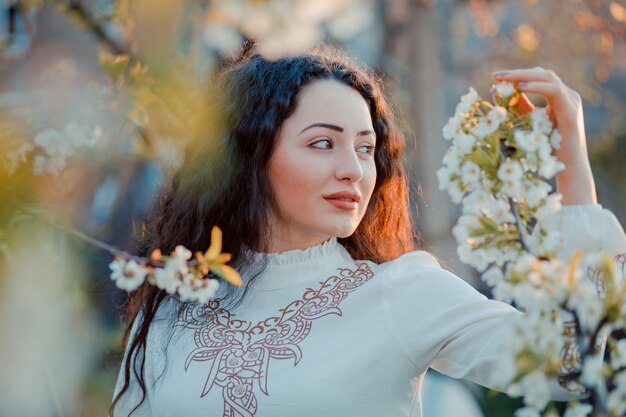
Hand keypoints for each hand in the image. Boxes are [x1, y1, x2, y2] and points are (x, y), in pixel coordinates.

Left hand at [492, 67, 596, 204]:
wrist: (567, 168)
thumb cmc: (547, 149)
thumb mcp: (528, 123)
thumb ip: (518, 107)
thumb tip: (497, 92)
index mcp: (558, 98)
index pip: (537, 78)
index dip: (516, 76)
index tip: (495, 78)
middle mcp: (567, 96)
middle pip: (542, 74)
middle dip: (517, 73)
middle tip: (495, 76)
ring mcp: (571, 102)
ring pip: (548, 78)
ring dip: (523, 76)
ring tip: (504, 80)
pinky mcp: (571, 112)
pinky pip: (554, 91)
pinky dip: (536, 87)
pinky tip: (520, 87)